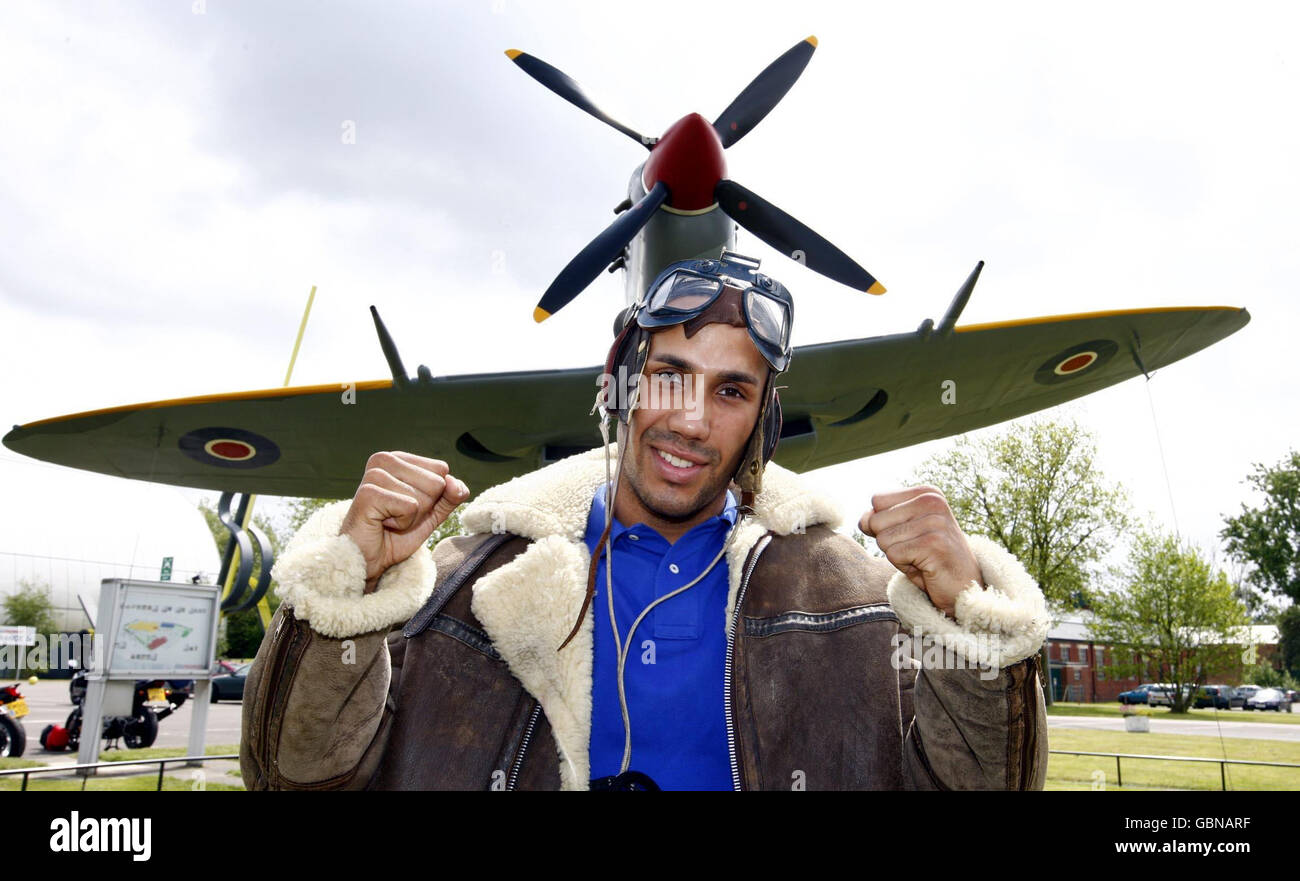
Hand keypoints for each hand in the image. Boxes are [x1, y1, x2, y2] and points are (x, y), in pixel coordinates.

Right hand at [339, 451, 470, 592]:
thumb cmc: (395, 534)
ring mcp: (375, 474)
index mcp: (398, 458)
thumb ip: (449, 497)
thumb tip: (458, 485)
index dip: (432, 497)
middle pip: (436, 483)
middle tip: (398, 517)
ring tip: (389, 520)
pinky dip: (403, 524)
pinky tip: (383, 523)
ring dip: (412, 518)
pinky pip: (410, 507)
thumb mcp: (431, 513)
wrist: (368, 559)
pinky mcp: (368, 493)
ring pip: (423, 497)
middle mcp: (384, 459)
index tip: (408, 507)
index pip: (441, 470)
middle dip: (423, 509)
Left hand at [859, 486, 982, 617]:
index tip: (910, 534)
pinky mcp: (933, 544)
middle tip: (915, 550)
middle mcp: (932, 501)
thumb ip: (879, 520)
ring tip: (921, 558)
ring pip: (883, 539)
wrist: (963, 587)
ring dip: (897, 555)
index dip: (884, 523)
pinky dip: (903, 566)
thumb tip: (863, 520)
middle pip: (876, 520)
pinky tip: (925, 566)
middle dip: (889, 541)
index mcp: (926, 492)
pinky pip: (893, 554)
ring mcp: (935, 521)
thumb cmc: (928, 558)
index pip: (877, 500)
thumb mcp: (902, 532)